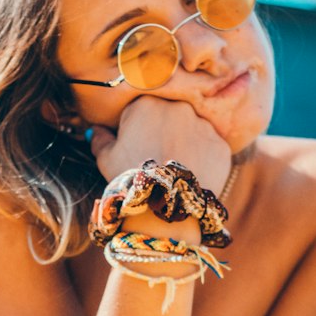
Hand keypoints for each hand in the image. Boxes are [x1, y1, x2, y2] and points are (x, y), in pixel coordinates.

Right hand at [90, 96, 231, 192]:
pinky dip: (203, 157)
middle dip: (164, 130)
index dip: (138, 127)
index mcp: (146, 103)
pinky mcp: (221, 144)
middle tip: (157, 157)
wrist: (164, 212)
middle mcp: (178, 106)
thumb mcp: (106, 159)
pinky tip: (191, 174)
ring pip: (192, 128)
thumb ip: (100, 138)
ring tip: (174, 169)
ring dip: (185, 142)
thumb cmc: (130, 182)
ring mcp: (203, 124)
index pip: (142, 108)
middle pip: (169, 114)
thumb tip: (95, 129)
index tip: (138, 145)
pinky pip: (210, 146)